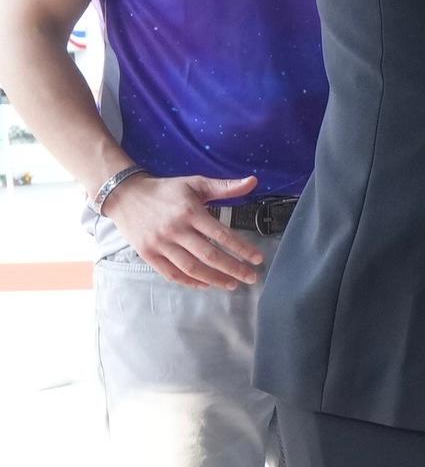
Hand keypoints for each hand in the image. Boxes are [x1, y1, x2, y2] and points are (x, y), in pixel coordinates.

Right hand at [101, 171, 265, 288]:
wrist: (124, 194)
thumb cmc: (165, 190)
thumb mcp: (195, 183)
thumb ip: (225, 186)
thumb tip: (253, 182)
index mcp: (189, 211)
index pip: (222, 234)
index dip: (242, 248)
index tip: (258, 259)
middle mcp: (175, 229)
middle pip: (209, 255)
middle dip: (234, 269)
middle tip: (251, 278)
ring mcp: (159, 244)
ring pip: (191, 268)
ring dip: (215, 279)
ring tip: (232, 284)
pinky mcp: (148, 254)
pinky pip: (171, 273)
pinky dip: (190, 282)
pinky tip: (206, 284)